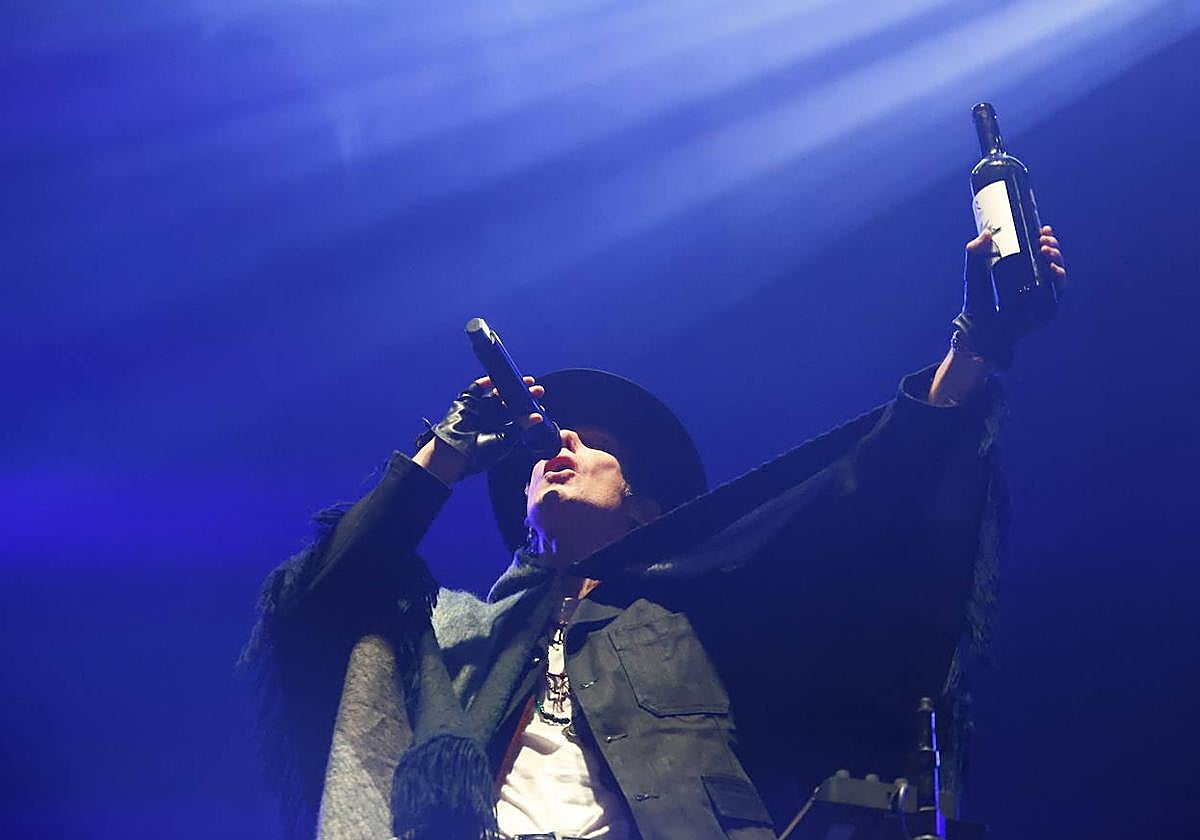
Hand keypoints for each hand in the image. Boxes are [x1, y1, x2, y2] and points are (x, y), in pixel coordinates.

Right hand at [413, 376, 545, 484]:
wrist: (456, 452)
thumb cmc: (480, 453)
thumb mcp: (506, 439)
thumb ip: (521, 427)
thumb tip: (538, 417)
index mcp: (500, 429)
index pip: (518, 415)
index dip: (529, 408)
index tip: (540, 403)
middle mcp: (491, 418)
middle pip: (510, 401)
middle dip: (524, 395)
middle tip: (538, 390)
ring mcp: (479, 408)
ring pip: (498, 393)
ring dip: (511, 386)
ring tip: (526, 382)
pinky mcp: (467, 401)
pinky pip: (477, 388)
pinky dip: (487, 382)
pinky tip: (499, 378)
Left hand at [953, 224, 1066, 368]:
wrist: (979, 327)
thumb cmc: (977, 301)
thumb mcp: (974, 273)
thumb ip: (974, 253)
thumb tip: (986, 233)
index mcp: (1022, 270)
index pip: (1038, 251)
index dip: (1043, 239)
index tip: (1042, 229)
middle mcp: (1035, 281)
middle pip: (1051, 260)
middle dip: (1052, 246)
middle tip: (1042, 240)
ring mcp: (1043, 295)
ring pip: (1059, 274)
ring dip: (1057, 259)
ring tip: (1046, 251)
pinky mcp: (1047, 309)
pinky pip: (1058, 293)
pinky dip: (1059, 280)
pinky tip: (1053, 270)